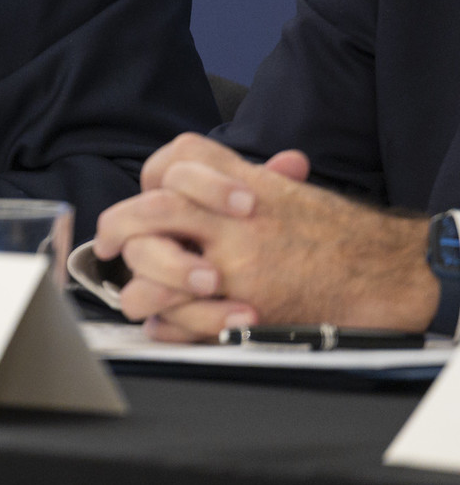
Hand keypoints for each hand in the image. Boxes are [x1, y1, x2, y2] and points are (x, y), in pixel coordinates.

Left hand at [93, 132, 438, 341]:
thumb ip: (230, 175)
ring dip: (137, 280)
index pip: (177, 160)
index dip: (153, 175)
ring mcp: (235, 264)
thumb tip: (174, 172)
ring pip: (156, 265)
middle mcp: (232, 220)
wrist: (376, 273)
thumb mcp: (282, 189)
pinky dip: (165, 324)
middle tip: (108, 244)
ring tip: (135, 292)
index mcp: (240, 182)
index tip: (145, 193)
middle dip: (118, 226)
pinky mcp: (243, 306)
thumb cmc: (326, 231)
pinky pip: (182, 318)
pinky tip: (160, 323)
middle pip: (152, 209)